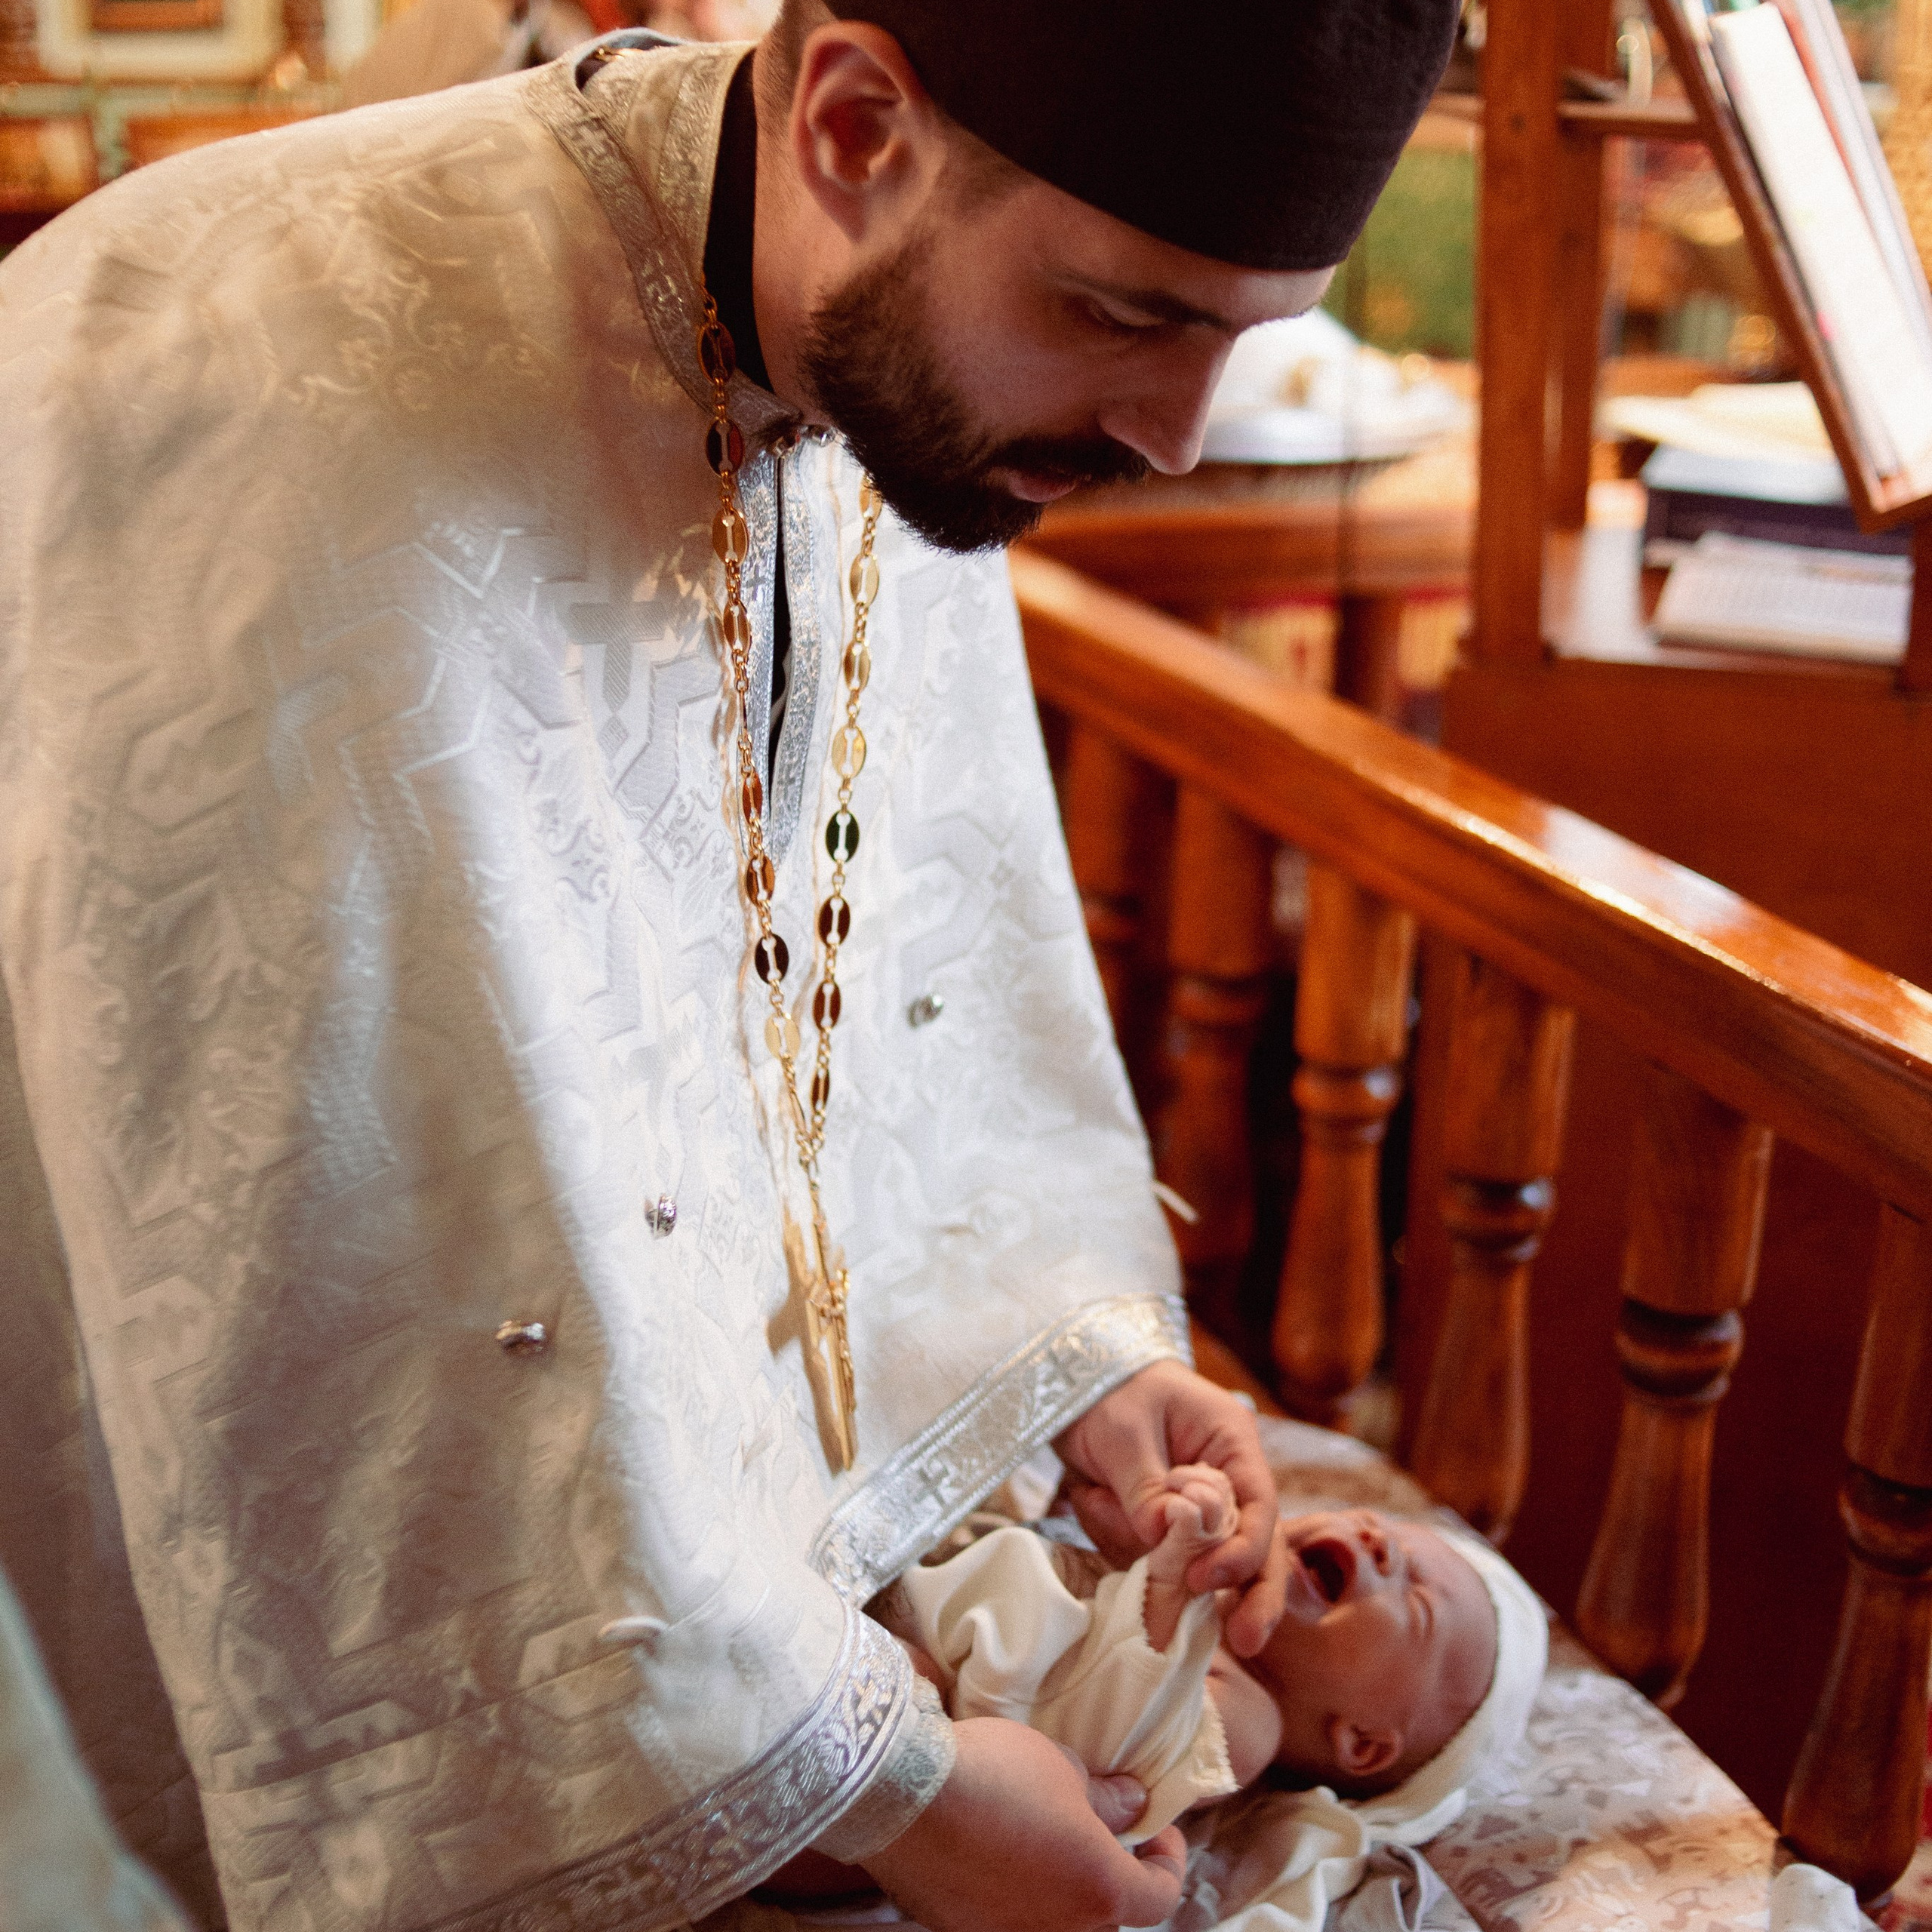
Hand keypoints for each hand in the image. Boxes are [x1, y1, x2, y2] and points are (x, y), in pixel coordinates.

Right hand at [861, 1717, 1185, 1931]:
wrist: (900, 1791)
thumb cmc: (995, 1775)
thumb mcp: (1062, 1768)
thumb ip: (1107, 1799)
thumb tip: (1133, 1807)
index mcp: (1099, 1891)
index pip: (1158, 1897)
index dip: (1167, 1861)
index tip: (1156, 1829)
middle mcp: (1057, 1931)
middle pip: (1106, 1917)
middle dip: (1111, 1877)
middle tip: (1101, 1831)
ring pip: (1053, 1920)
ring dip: (1061, 1887)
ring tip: (1047, 1839)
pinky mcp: (959, 1929)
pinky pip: (1005, 1917)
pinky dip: (1014, 1892)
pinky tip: (997, 1850)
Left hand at [1055, 1360, 1288, 1656]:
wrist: (1077, 1379)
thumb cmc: (1108, 1388)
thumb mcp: (1122, 1431)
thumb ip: (1144, 1486)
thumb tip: (1158, 1538)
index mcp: (1232, 1441)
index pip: (1259, 1506)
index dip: (1242, 1550)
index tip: (1203, 1578)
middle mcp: (1227, 1477)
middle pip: (1257, 1546)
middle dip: (1251, 1593)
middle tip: (1242, 1640)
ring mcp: (1201, 1504)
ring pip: (1208, 1559)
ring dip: (1157, 1555)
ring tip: (1093, 1500)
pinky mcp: (1170, 1523)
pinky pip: (1162, 1554)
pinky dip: (1125, 1543)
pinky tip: (1088, 1498)